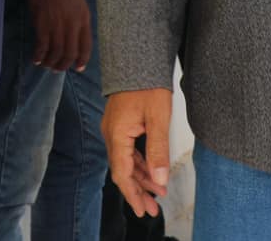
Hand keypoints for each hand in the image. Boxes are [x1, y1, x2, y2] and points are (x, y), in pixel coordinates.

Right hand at [29, 0, 91, 71]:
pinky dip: (39, 55)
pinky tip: (36, 58)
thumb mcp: (79, 1)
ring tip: (46, 65)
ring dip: (51, 62)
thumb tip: (75, 35)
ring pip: (56, 52)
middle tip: (58, 69)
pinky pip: (42, 46)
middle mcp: (72, 25)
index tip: (79, 68)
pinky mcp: (42, 25)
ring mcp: (57, 26)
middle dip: (64, 64)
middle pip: (70, 52)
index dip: (82, 60)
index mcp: (83, 18)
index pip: (86, 46)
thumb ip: (79, 18)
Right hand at [103, 88, 171, 218]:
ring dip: (141, 179)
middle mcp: (111, 134)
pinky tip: (151, 172)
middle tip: (152, 209)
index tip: (143, 210)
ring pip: (126, 162)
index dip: (133, 194)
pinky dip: (140, 164)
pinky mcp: (121, 125)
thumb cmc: (147, 84)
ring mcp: (115, 129)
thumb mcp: (158, 117)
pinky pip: (128, 151)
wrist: (138, 60)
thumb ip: (158, 149)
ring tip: (156, 194)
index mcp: (117, 134)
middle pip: (123, 171)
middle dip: (138, 191)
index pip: (122, 173)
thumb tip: (159, 178)